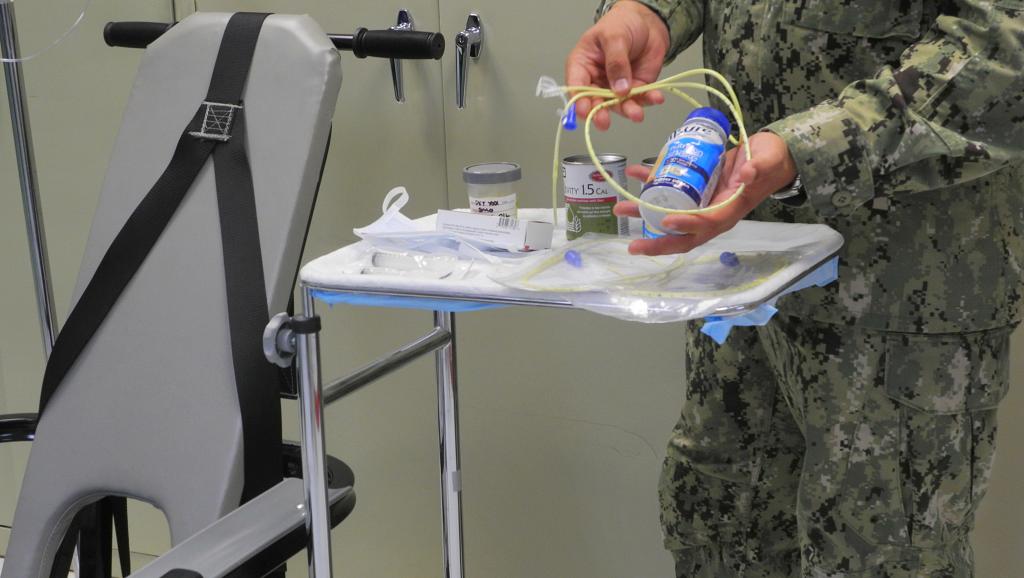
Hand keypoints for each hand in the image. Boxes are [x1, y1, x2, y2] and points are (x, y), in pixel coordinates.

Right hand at [565, 1, 669, 129]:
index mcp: (582, 65)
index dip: (578, 101)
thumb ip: (616, 62)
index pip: (576, 86)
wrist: (648, 22)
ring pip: (619, 105)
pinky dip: (648, 100)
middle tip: (604, 122)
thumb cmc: (622, 24)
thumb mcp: (614, 37)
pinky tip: (656, 97)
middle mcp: (596, 80)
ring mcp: (616, 87)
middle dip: (600, 113)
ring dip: (628, 110)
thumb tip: (619, 89)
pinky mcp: (635, 89)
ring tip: (637, 114)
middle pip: (595, 102)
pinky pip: (640, 99)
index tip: (585, 111)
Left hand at [614, 132, 798, 254]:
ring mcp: (702, 203)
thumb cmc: (771, 160)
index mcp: (729, 212)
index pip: (706, 225)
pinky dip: (652, 184)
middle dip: (657, 241)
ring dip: (645, 213)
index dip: (687, 226)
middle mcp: (712, 213)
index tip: (667, 221)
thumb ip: (758, 167)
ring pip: (670, 215)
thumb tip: (747, 173)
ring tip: (621, 207)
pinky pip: (671, 192)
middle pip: (682, 235)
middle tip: (632, 245)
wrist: (771, 155)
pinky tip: (636, 174)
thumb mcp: (767, 161)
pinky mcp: (695, 189)